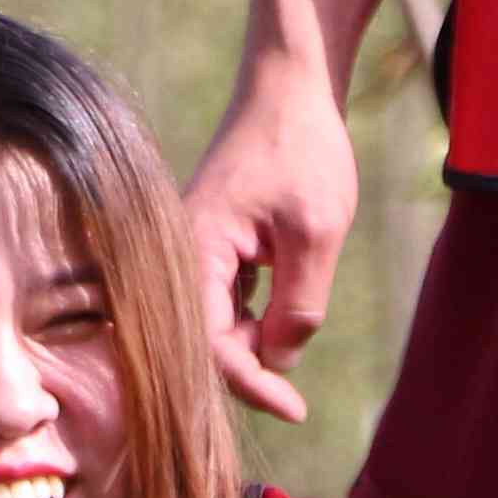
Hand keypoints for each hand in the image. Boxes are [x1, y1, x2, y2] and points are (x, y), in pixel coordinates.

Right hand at [182, 49, 360, 424]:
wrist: (291, 88)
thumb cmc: (303, 150)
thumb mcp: (317, 234)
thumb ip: (299, 306)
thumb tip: (278, 363)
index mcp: (194, 250)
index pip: (208, 344)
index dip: (250, 384)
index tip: (294, 409)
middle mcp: (180, 255)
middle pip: (203, 340)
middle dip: (248, 369)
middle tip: (297, 399)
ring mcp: (192, 250)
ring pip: (213, 323)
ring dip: (252, 343)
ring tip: (297, 338)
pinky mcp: (209, 246)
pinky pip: (221, 300)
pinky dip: (250, 320)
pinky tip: (281, 316)